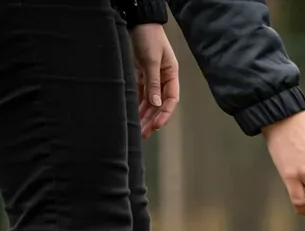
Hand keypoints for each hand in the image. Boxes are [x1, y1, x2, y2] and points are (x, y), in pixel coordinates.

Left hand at [129, 24, 179, 138]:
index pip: (171, 99)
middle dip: (152, 119)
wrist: (139, 23)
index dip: (165, 113)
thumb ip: (154, 81)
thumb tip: (156, 103)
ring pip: (149, 102)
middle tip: (144, 133)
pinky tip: (132, 116)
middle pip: (159, 104)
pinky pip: (139, 95)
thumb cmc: (149, 38)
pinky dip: (136, 105)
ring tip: (138, 130)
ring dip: (144, 116)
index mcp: (171, 75)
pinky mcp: (141, 76)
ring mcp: (152, 78)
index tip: (157, 124)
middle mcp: (163, 79)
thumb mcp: (152, 59)